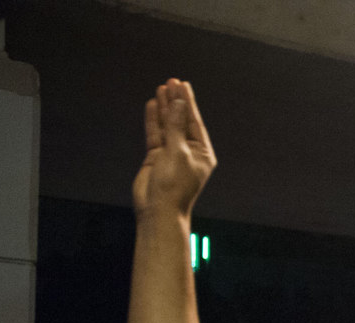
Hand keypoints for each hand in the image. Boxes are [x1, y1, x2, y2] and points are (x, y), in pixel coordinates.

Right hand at [132, 78, 216, 219]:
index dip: (187, 102)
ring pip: (167, 125)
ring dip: (164, 108)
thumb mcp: (177, 151)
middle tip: (171, 81)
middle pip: (181, 121)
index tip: (182, 84)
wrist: (158, 210)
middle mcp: (189, 152)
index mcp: (203, 153)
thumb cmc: (174, 186)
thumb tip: (178, 103)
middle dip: (176, 101)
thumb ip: (175, 126)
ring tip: (161, 88)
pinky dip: (153, 120)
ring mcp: (172, 154)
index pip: (194, 121)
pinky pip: (155, 134)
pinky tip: (152, 105)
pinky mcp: (157, 157)